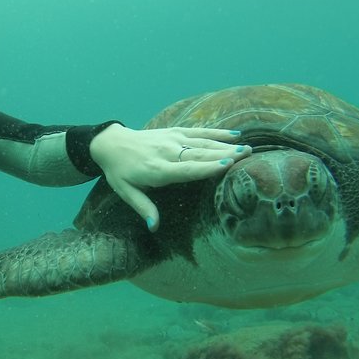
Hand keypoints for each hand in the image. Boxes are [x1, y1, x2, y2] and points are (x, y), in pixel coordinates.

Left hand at [89, 124, 250, 231]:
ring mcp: (172, 139)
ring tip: (247, 148)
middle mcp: (167, 152)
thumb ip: (143, 208)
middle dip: (224, 154)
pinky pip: (198, 132)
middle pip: (199, 154)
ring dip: (225, 144)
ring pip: (202, 142)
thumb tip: (154, 227)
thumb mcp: (126, 192)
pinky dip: (216, 133)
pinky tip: (234, 135)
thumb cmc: (120, 172)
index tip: (227, 164)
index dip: (207, 167)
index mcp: (156, 170)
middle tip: (247, 155)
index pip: (185, 169)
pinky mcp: (174, 132)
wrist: (111, 144)